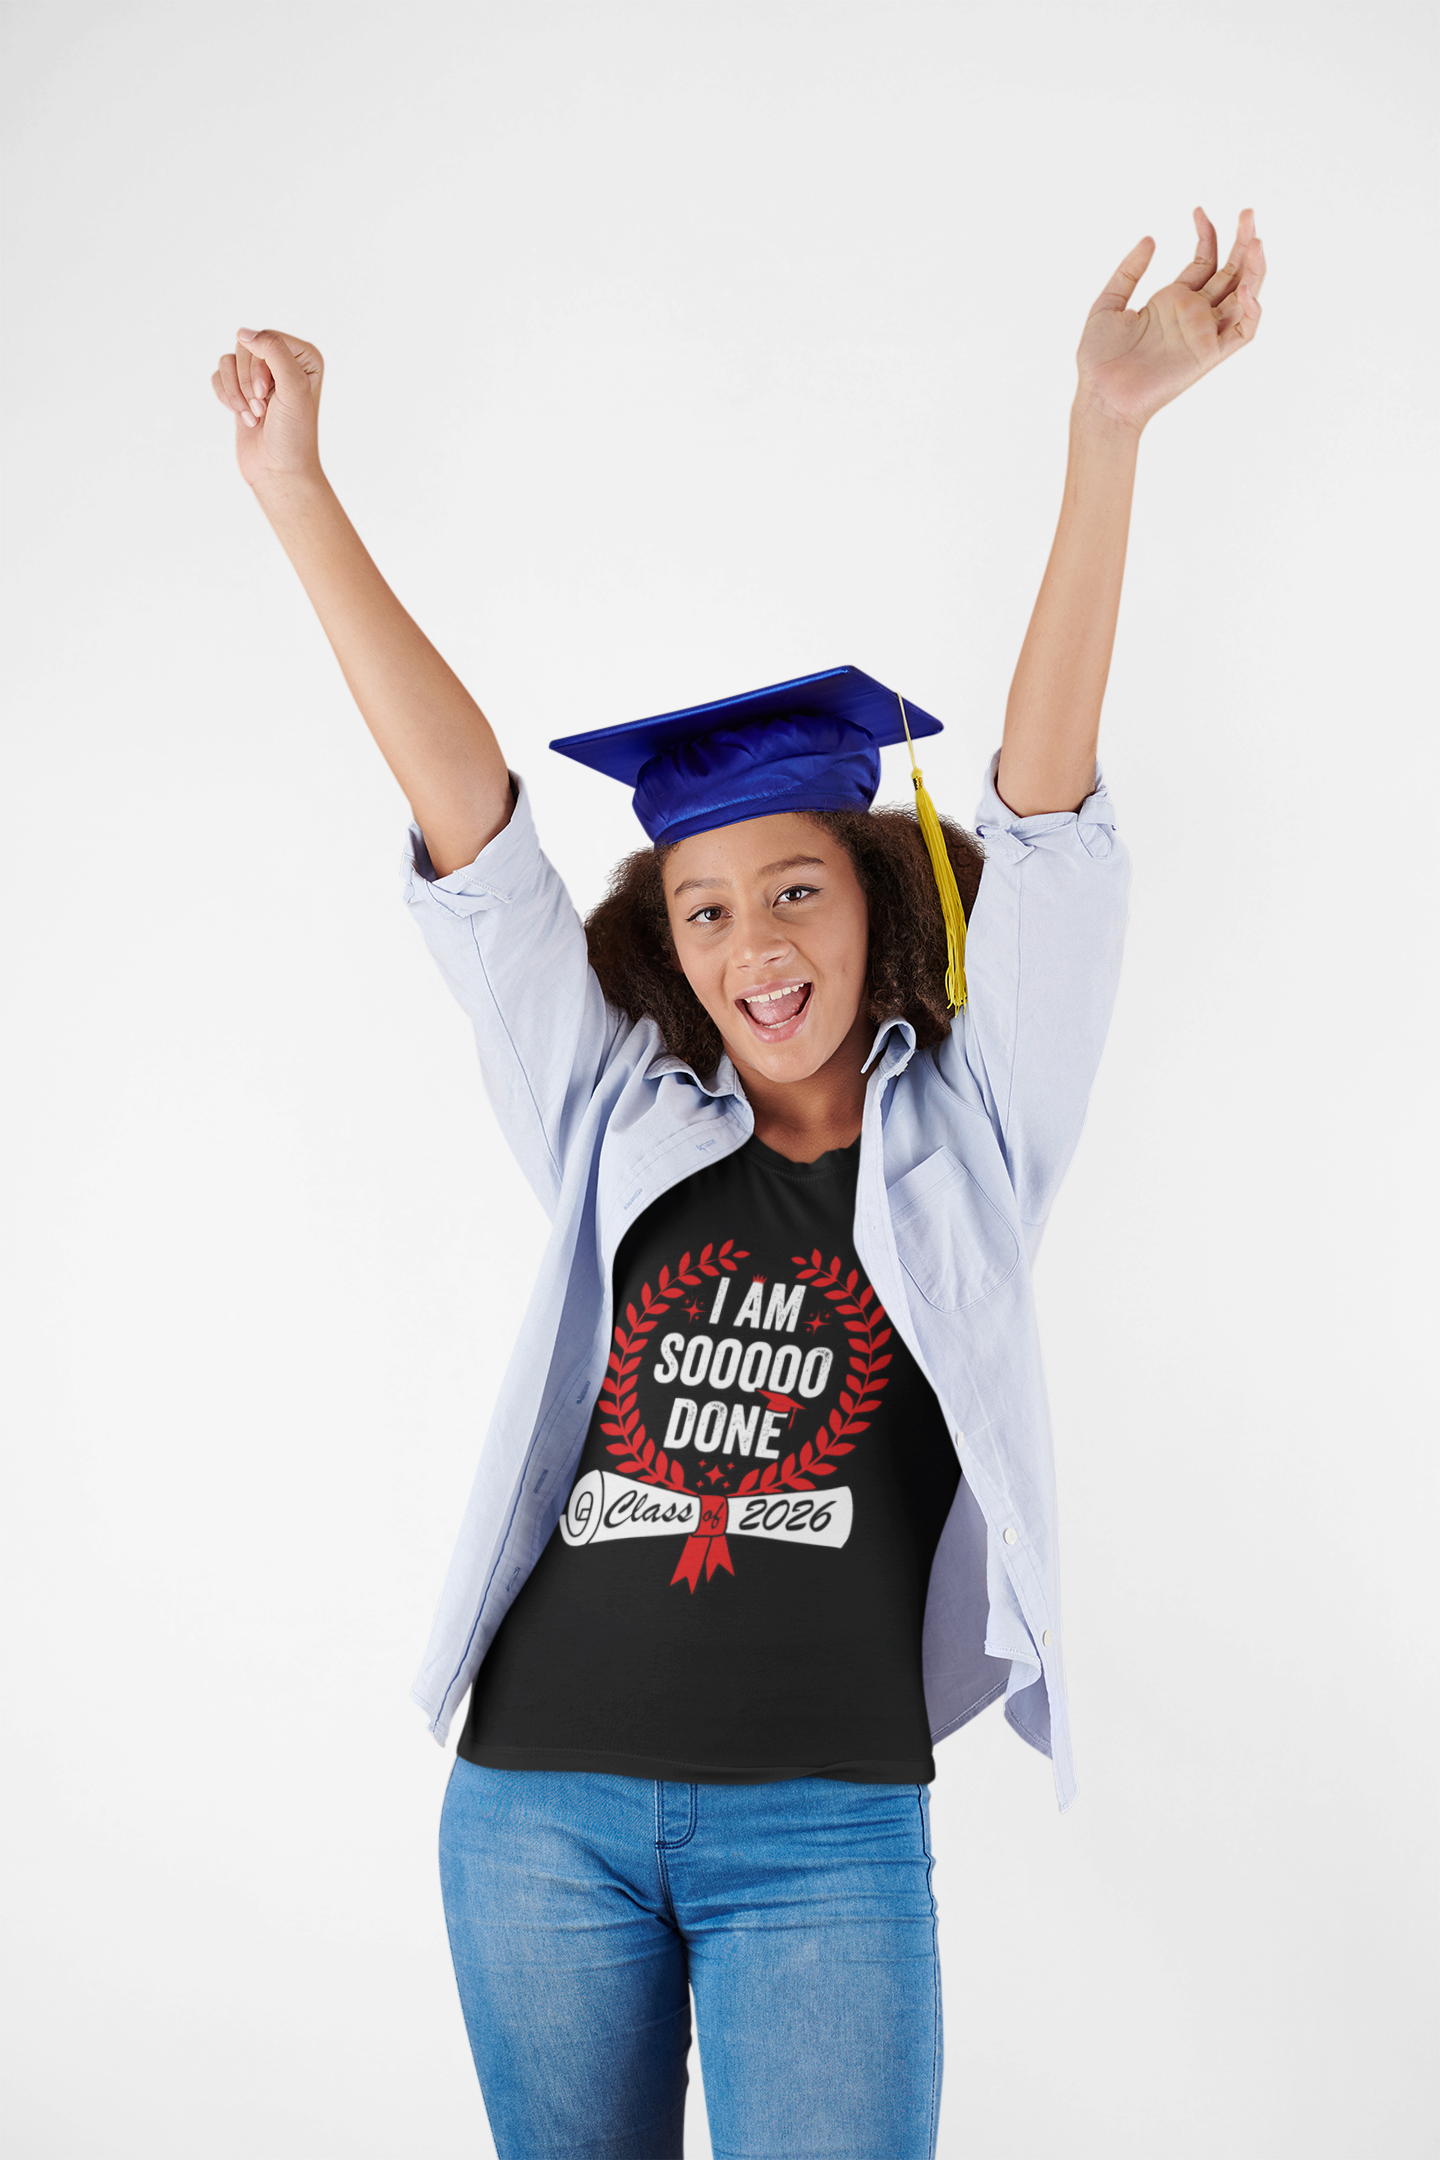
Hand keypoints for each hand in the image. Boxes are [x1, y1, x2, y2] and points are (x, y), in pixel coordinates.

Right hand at [211, 327, 324, 488]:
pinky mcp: (239, 390)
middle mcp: (282, 362)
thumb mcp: (292, 387)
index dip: (259, 365)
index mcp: (304, 357)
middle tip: (262, 408)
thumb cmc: (293, 434)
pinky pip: (218, 375)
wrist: (278, 471)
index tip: (268, 394)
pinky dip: (226, 397)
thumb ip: (273, 352)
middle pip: (245, 347)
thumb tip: (242, 332)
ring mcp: (259, 376)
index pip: (266, 338)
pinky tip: (243, 417)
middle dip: (247, 381)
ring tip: (254, 416)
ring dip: (236, 392)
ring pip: (228, 361)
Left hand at [1075, 208, 1265, 432]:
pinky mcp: (1209, 354)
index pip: (1205, 262)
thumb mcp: (1107, 304)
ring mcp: (1203, 333)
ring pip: (1244, 297)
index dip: (1208, 235)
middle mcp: (1193, 315)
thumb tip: (1151, 238)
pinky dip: (1251, 310)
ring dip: (1255, 268)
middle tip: (1248, 213)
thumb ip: (1129, 271)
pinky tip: (1243, 288)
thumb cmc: (1098, 360)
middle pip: (1231, 273)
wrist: (1101, 396)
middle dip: (1242, 242)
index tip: (1199, 211)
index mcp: (1172, 301)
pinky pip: (1243, 332)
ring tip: (1255, 240)